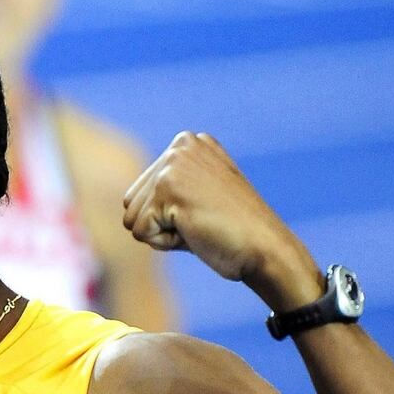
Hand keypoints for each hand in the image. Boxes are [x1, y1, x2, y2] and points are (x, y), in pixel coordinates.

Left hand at [122, 131, 319, 309]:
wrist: (266, 250)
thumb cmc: (234, 233)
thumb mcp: (199, 197)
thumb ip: (170, 188)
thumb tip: (128, 200)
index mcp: (188, 143)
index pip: (141, 193)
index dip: (167, 216)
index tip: (205, 212)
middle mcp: (180, 145)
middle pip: (131, 203)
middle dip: (161, 225)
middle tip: (202, 221)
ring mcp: (172, 164)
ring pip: (132, 219)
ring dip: (162, 235)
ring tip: (200, 226)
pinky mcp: (167, 188)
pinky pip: (140, 232)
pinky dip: (165, 243)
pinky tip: (197, 232)